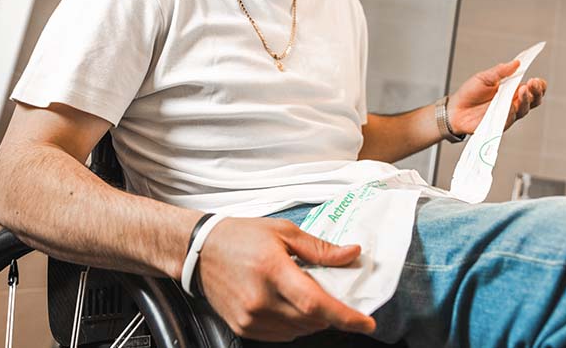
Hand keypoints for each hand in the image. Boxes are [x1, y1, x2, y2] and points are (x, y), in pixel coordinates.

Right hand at [197, 217, 376, 341]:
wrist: (199, 252)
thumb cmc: (241, 237)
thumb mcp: (284, 232)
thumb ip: (320, 249)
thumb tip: (352, 254)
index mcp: (273, 270)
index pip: (316, 304)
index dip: (345, 317)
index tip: (366, 322)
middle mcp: (260, 299)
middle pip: (311, 320)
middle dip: (330, 311)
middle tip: (331, 291)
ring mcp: (250, 318)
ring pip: (299, 330)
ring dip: (312, 317)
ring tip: (303, 292)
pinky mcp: (243, 328)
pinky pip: (282, 334)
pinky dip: (294, 323)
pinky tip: (288, 303)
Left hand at [448, 60, 547, 134]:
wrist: (455, 110)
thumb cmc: (469, 94)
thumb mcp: (484, 77)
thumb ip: (500, 71)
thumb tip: (516, 63)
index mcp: (511, 90)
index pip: (532, 88)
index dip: (539, 85)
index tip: (538, 79)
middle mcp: (513, 103)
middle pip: (533, 100)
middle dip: (537, 92)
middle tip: (533, 83)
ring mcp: (507, 114)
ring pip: (524, 109)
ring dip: (526, 100)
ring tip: (523, 90)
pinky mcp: (500, 124)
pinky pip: (510, 119)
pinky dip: (512, 111)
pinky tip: (511, 105)